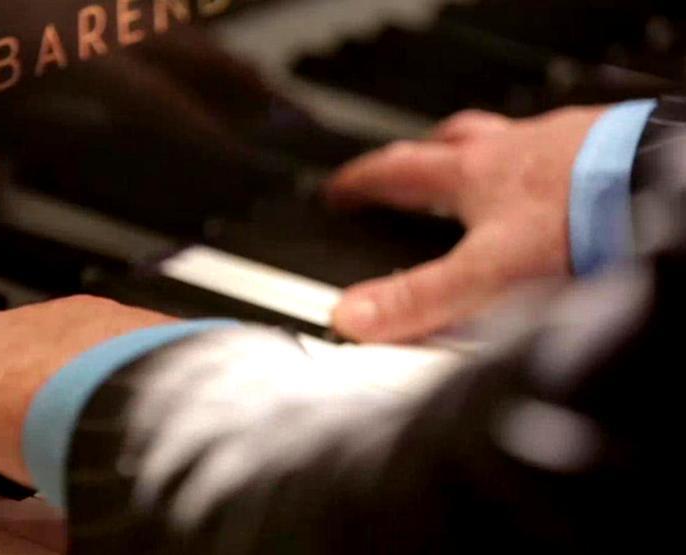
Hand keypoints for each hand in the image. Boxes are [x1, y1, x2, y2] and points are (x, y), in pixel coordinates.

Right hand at [325, 106, 607, 342]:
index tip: (340, 188)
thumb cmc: (582, 221)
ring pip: (509, 142)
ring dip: (487, 156)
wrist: (665, 191)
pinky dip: (548, 168)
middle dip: (422, 156)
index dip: (363, 181)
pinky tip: (562, 192)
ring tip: (485, 178)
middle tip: (408, 168)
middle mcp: (514, 150)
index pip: (398, 172)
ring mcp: (563, 145)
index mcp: (473, 174)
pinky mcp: (609, 151)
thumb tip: (354, 318)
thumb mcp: (485, 275)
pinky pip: (564, 151)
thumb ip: (419, 300)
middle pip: (452, 143)